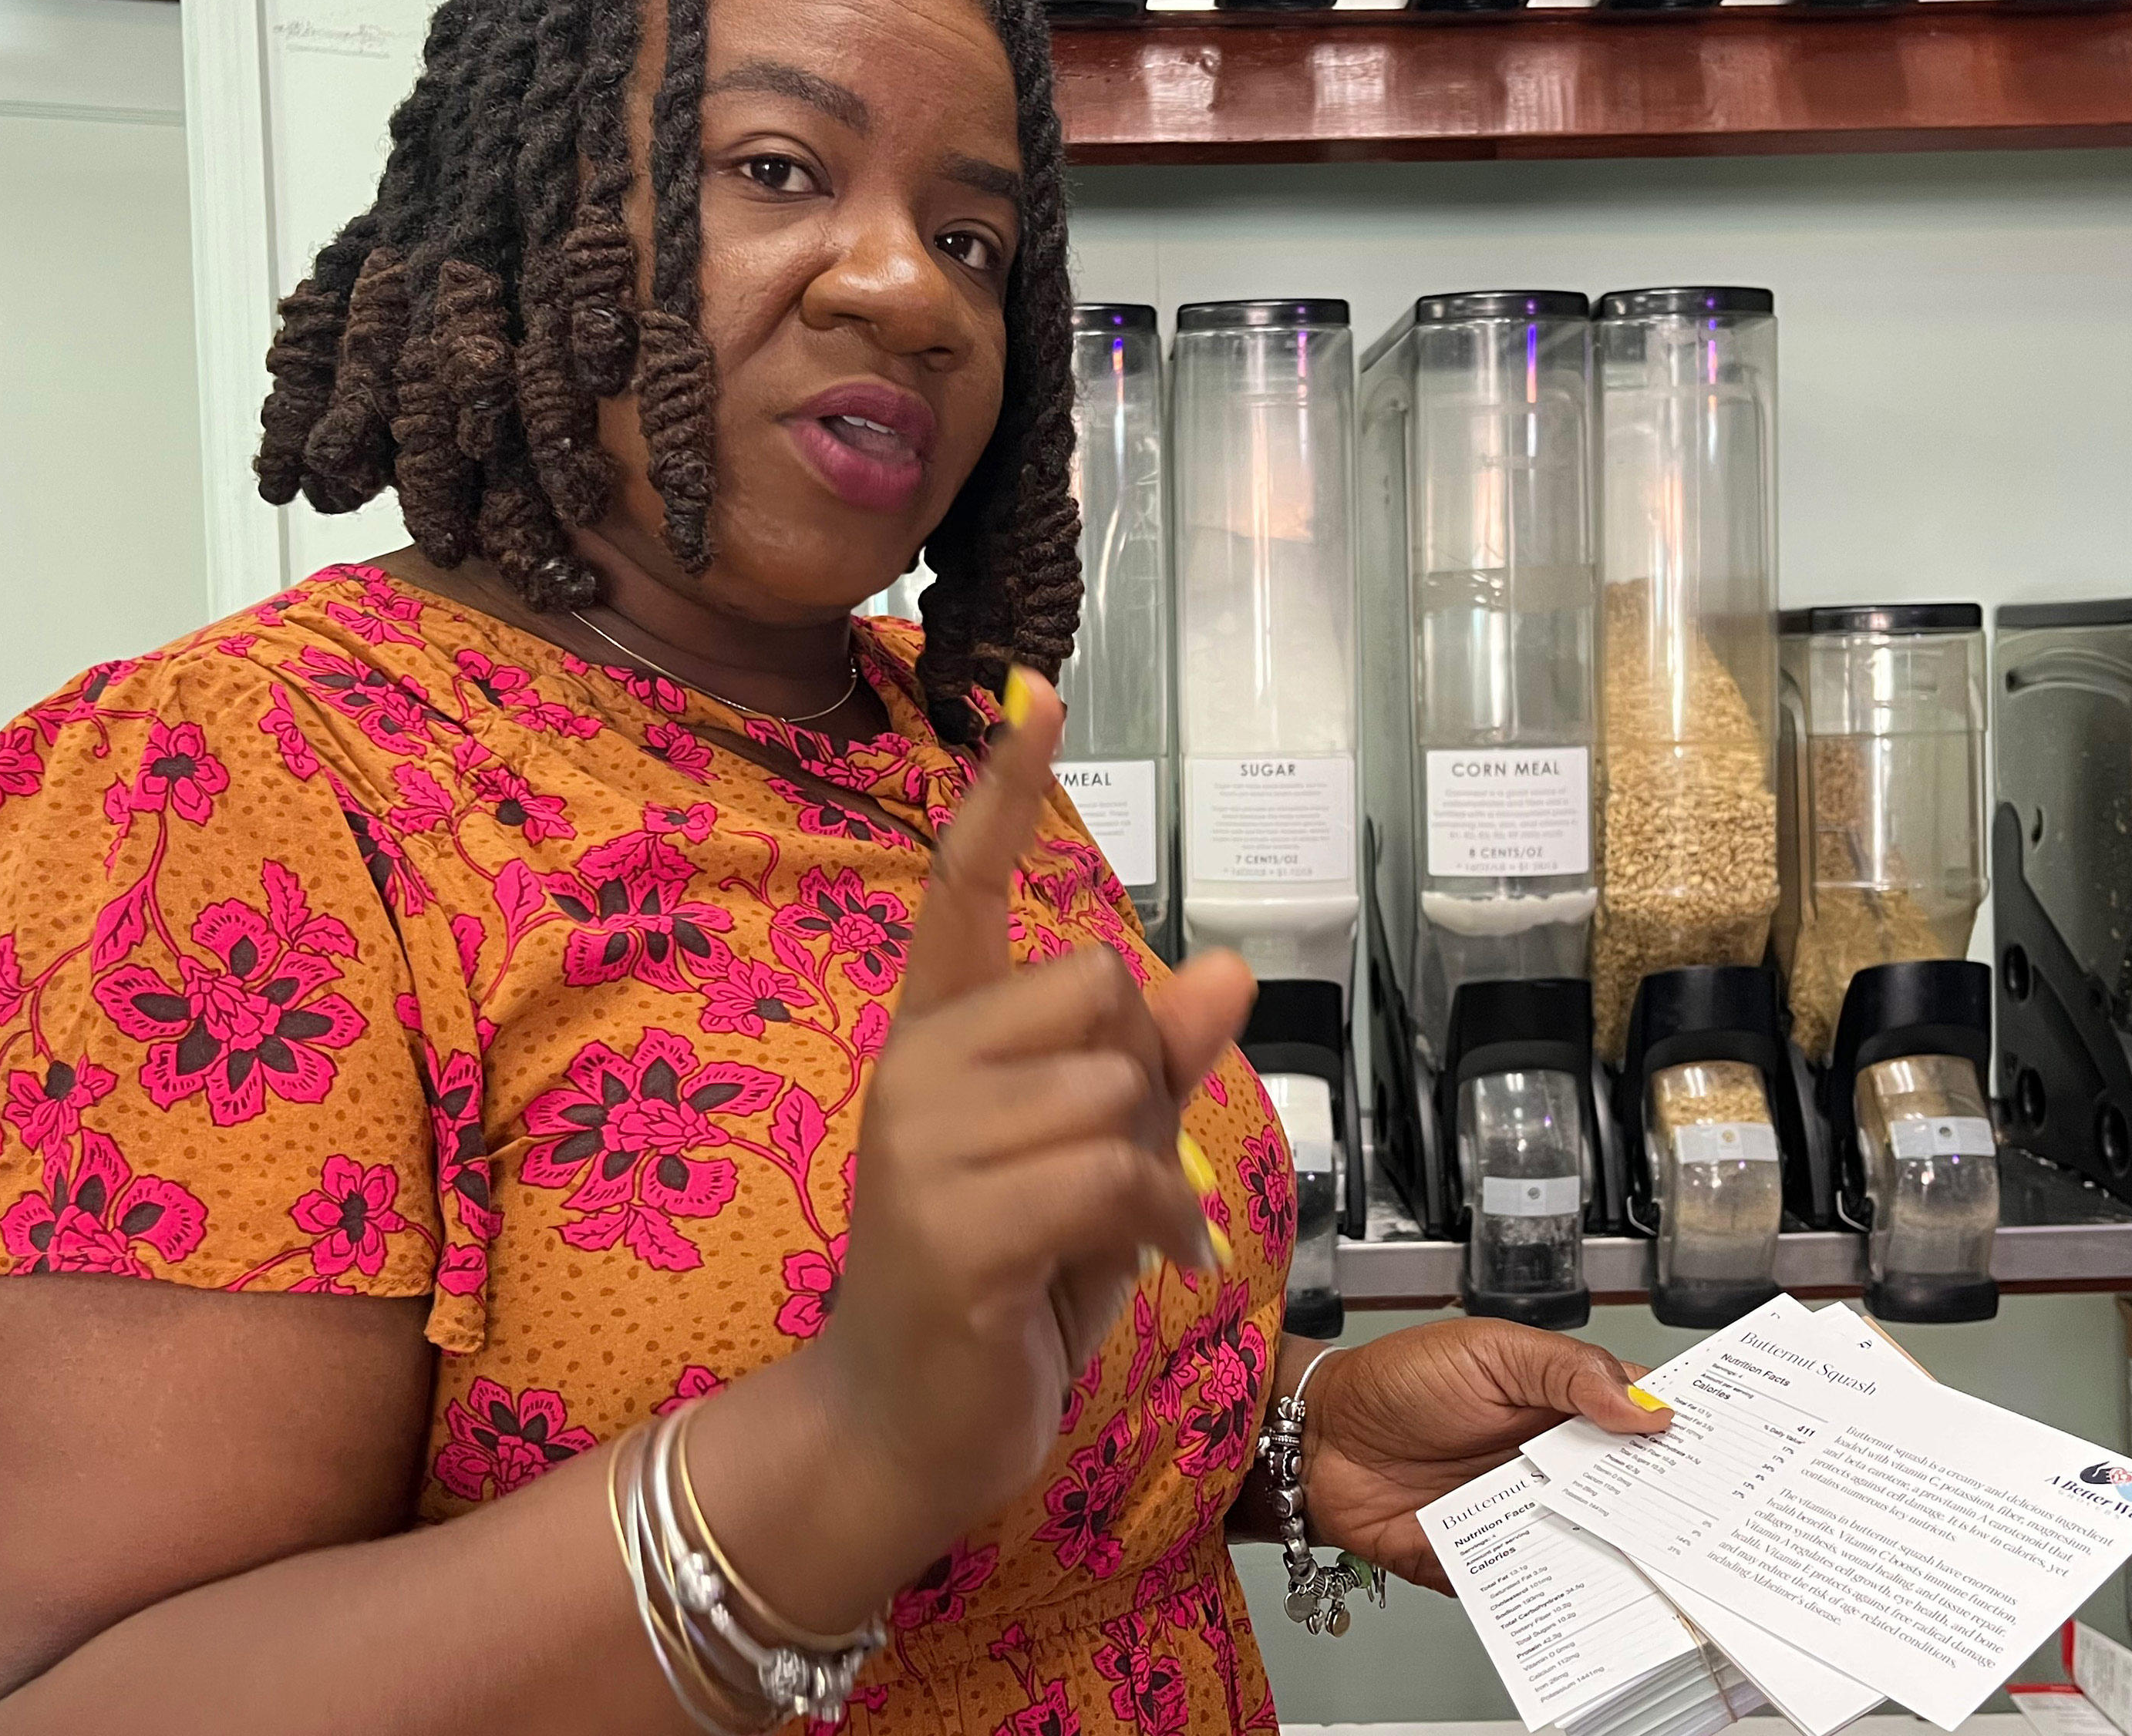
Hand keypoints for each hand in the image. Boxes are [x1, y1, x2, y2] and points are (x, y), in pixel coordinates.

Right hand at [811, 671, 1257, 1560]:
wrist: (907, 1434)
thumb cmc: (1007, 1290)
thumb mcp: (1095, 1164)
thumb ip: (1153, 1067)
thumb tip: (1223, 964)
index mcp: (938, 1039)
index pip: (964, 886)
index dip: (1005, 791)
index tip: (1039, 696)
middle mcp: (915, 1068)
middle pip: (1096, 986)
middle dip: (1144, 1076)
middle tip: (1119, 1169)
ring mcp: (920, 1145)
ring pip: (1114, 1087)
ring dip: (1159, 1169)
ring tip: (1126, 1236)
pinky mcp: (950, 1226)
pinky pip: (1112, 1172)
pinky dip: (1162, 1223)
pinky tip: (1149, 1266)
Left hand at [1297, 1319, 1672, 1590]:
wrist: (1317, 1438)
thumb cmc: (1397, 1382)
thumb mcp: (1490, 1351)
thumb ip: (1568, 1373)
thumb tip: (1646, 1407)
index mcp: (1561, 1406)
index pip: (1638, 1424)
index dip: (1678, 1439)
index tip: (1723, 1456)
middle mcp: (1549, 1465)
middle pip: (1626, 1495)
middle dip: (1664, 1510)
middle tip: (1703, 1522)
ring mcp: (1521, 1516)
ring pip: (1591, 1544)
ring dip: (1621, 1556)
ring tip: (1663, 1569)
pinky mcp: (1488, 1561)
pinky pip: (1535, 1583)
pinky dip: (1560, 1591)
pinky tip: (1588, 1595)